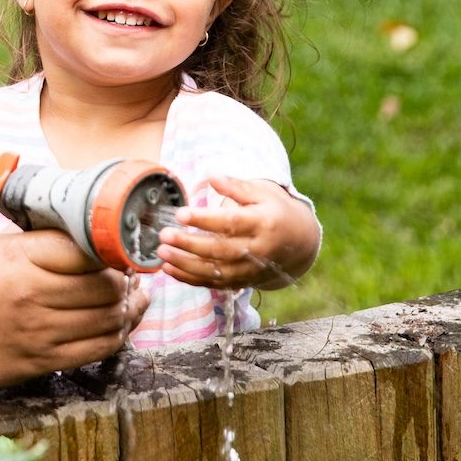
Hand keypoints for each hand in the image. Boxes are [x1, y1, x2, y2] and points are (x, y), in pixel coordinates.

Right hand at [0, 230, 148, 386]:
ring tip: (133, 297)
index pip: (88, 249)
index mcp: (20, 258)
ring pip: (108, 318)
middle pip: (106, 285)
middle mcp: (31, 294)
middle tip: (130, 275)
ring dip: (129, 307)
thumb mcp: (0, 249)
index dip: (113, 249)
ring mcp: (39, 331)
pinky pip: (99, 348)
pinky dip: (119, 333)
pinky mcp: (43, 361)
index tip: (119, 248)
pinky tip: (121, 322)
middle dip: (126, 280)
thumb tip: (95, 236)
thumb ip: (44, 241)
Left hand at [157, 175, 319, 290]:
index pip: (231, 223)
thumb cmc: (275, 211)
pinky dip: (190, 279)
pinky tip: (168, 269)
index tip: (181, 214)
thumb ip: (236, 186)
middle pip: (220, 250)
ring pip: (215, 271)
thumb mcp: (262, 193)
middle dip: (189, 244)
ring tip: (162, 253)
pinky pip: (214, 284)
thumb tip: (211, 176)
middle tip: (164, 235)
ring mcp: (250, 269)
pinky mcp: (242, 281)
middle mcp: (258, 250)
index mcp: (263, 223)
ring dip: (186, 265)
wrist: (299, 243)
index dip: (204, 220)